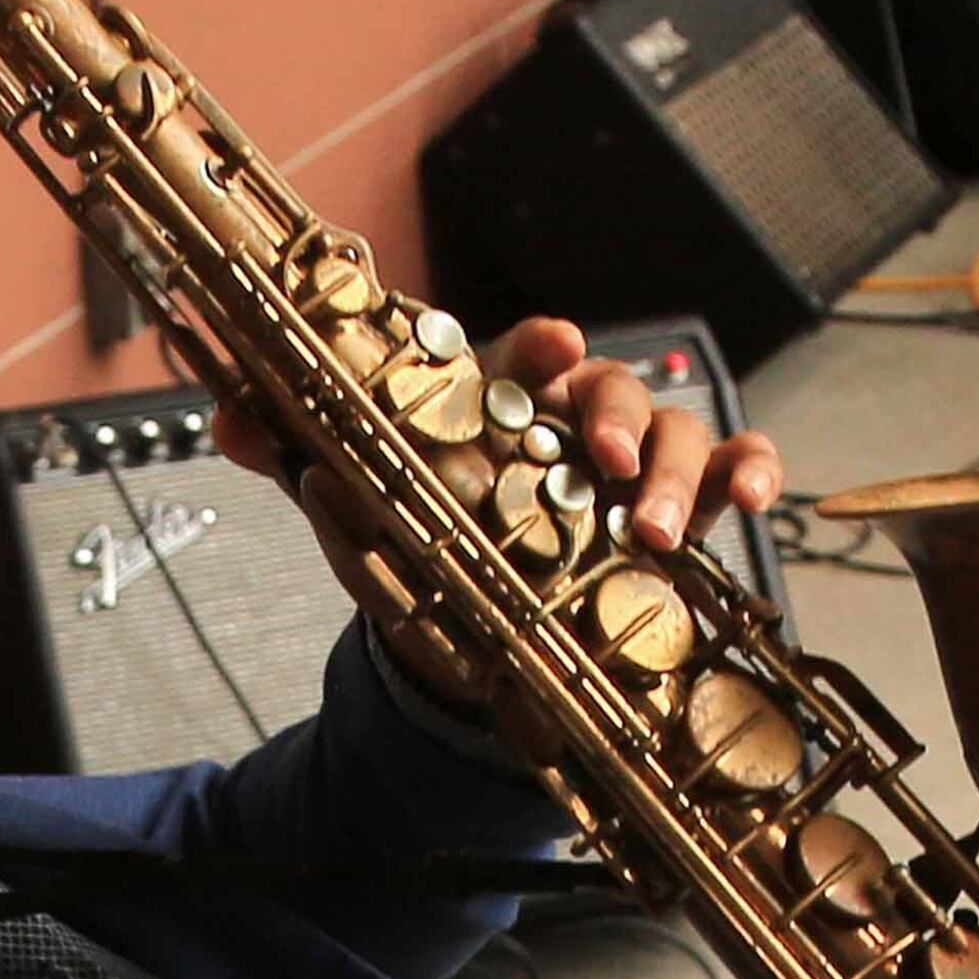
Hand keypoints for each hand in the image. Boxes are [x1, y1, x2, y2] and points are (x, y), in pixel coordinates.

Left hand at [217, 311, 786, 712]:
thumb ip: (296, 455)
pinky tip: (754, 500)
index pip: (524, 358)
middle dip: (614, 413)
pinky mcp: (681, 510)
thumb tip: (224, 418)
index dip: (541, 348)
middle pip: (608, 387)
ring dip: (672, 470)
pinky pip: (730, 472)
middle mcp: (572, 424)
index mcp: (504, 403)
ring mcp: (632, 466)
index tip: (552, 343)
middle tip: (603, 461)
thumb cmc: (429, 544)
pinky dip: (751, 473)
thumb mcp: (360, 506)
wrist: (476, 635)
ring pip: (672, 431)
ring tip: (651, 529)